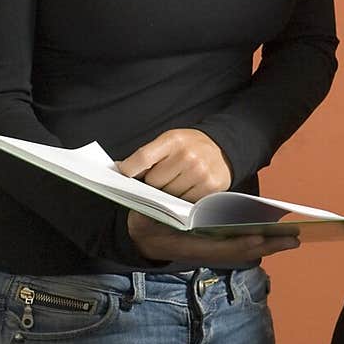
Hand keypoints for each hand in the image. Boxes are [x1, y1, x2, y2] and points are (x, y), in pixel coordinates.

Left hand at [116, 128, 232, 199]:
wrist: (222, 149)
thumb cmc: (190, 146)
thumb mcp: (169, 141)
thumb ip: (146, 155)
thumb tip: (120, 168)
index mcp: (173, 140)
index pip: (142, 158)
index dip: (129, 170)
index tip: (124, 176)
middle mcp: (187, 155)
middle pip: (153, 182)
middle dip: (153, 183)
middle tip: (165, 176)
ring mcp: (200, 172)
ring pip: (167, 195)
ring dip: (168, 193)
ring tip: (179, 181)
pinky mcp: (210, 187)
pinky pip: (183, 203)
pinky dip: (182, 200)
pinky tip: (188, 188)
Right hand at [127, 210, 298, 265]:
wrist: (141, 238)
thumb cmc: (147, 223)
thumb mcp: (152, 218)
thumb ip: (171, 215)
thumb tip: (192, 211)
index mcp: (191, 246)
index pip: (224, 248)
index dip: (243, 243)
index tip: (262, 236)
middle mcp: (205, 251)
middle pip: (243, 252)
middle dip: (268, 246)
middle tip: (295, 239)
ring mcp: (212, 251)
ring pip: (245, 251)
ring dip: (268, 245)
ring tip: (291, 239)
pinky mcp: (216, 246)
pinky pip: (241, 246)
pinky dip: (258, 241)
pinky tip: (272, 236)